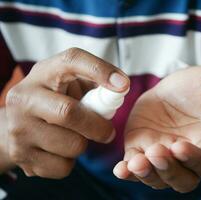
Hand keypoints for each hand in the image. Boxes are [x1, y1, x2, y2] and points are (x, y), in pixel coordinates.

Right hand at [5, 48, 128, 177]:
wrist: (20, 124)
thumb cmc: (56, 99)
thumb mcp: (69, 82)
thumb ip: (94, 81)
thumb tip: (121, 87)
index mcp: (43, 73)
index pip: (72, 61)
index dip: (100, 71)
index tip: (124, 85)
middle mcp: (24, 98)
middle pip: (69, 113)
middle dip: (98, 126)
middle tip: (108, 132)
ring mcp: (18, 128)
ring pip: (71, 145)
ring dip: (83, 144)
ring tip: (75, 137)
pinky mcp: (21, 156)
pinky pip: (63, 166)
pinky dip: (70, 161)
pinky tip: (60, 151)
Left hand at [114, 66, 200, 192]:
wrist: (175, 89)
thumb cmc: (200, 86)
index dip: (194, 158)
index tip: (180, 146)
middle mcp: (186, 158)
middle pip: (181, 179)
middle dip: (169, 171)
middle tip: (157, 152)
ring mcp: (162, 156)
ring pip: (157, 178)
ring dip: (147, 174)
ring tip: (135, 163)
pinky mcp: (141, 149)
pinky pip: (135, 167)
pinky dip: (128, 171)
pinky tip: (121, 169)